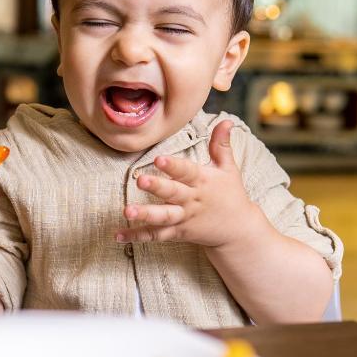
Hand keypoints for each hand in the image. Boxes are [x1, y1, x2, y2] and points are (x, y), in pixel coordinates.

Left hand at [116, 120, 254, 248]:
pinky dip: (137, 236)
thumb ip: (221, 144)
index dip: (173, 166)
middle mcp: (192, 200)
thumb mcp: (228, 169)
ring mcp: (184, 218)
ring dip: (145, 214)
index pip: (187, 172)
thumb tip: (225, 120)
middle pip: (173, 194)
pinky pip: (156, 235)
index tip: (159, 159)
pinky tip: (118, 235)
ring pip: (163, 217)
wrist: (239, 230)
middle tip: (140, 181)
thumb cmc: (231, 194)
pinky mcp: (178, 233)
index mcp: (202, 182)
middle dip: (157, 188)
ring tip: (127, 211)